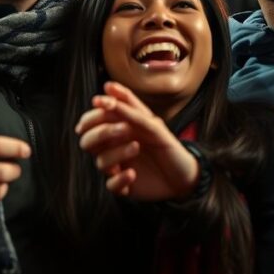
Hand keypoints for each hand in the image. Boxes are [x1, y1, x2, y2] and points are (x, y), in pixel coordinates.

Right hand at [75, 81, 197, 199]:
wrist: (186, 174)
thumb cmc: (166, 144)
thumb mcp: (151, 122)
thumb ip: (128, 108)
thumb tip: (107, 87)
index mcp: (114, 131)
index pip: (89, 122)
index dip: (92, 116)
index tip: (105, 107)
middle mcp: (112, 148)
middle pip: (87, 142)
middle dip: (102, 133)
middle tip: (125, 128)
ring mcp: (116, 167)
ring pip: (100, 162)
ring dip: (116, 153)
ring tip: (137, 147)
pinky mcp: (123, 186)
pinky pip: (111, 185)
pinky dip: (119, 179)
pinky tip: (132, 174)